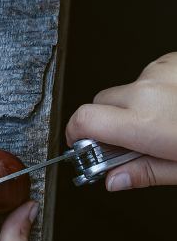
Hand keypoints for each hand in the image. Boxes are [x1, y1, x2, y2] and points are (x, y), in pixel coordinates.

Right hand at [66, 52, 176, 190]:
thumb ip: (144, 173)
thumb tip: (114, 179)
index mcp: (147, 123)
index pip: (84, 120)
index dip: (74, 134)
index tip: (81, 145)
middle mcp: (147, 92)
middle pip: (100, 103)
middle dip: (107, 122)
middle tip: (132, 141)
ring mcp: (157, 72)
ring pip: (126, 90)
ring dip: (135, 106)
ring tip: (166, 121)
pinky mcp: (168, 61)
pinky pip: (147, 76)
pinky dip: (154, 91)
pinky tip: (173, 104)